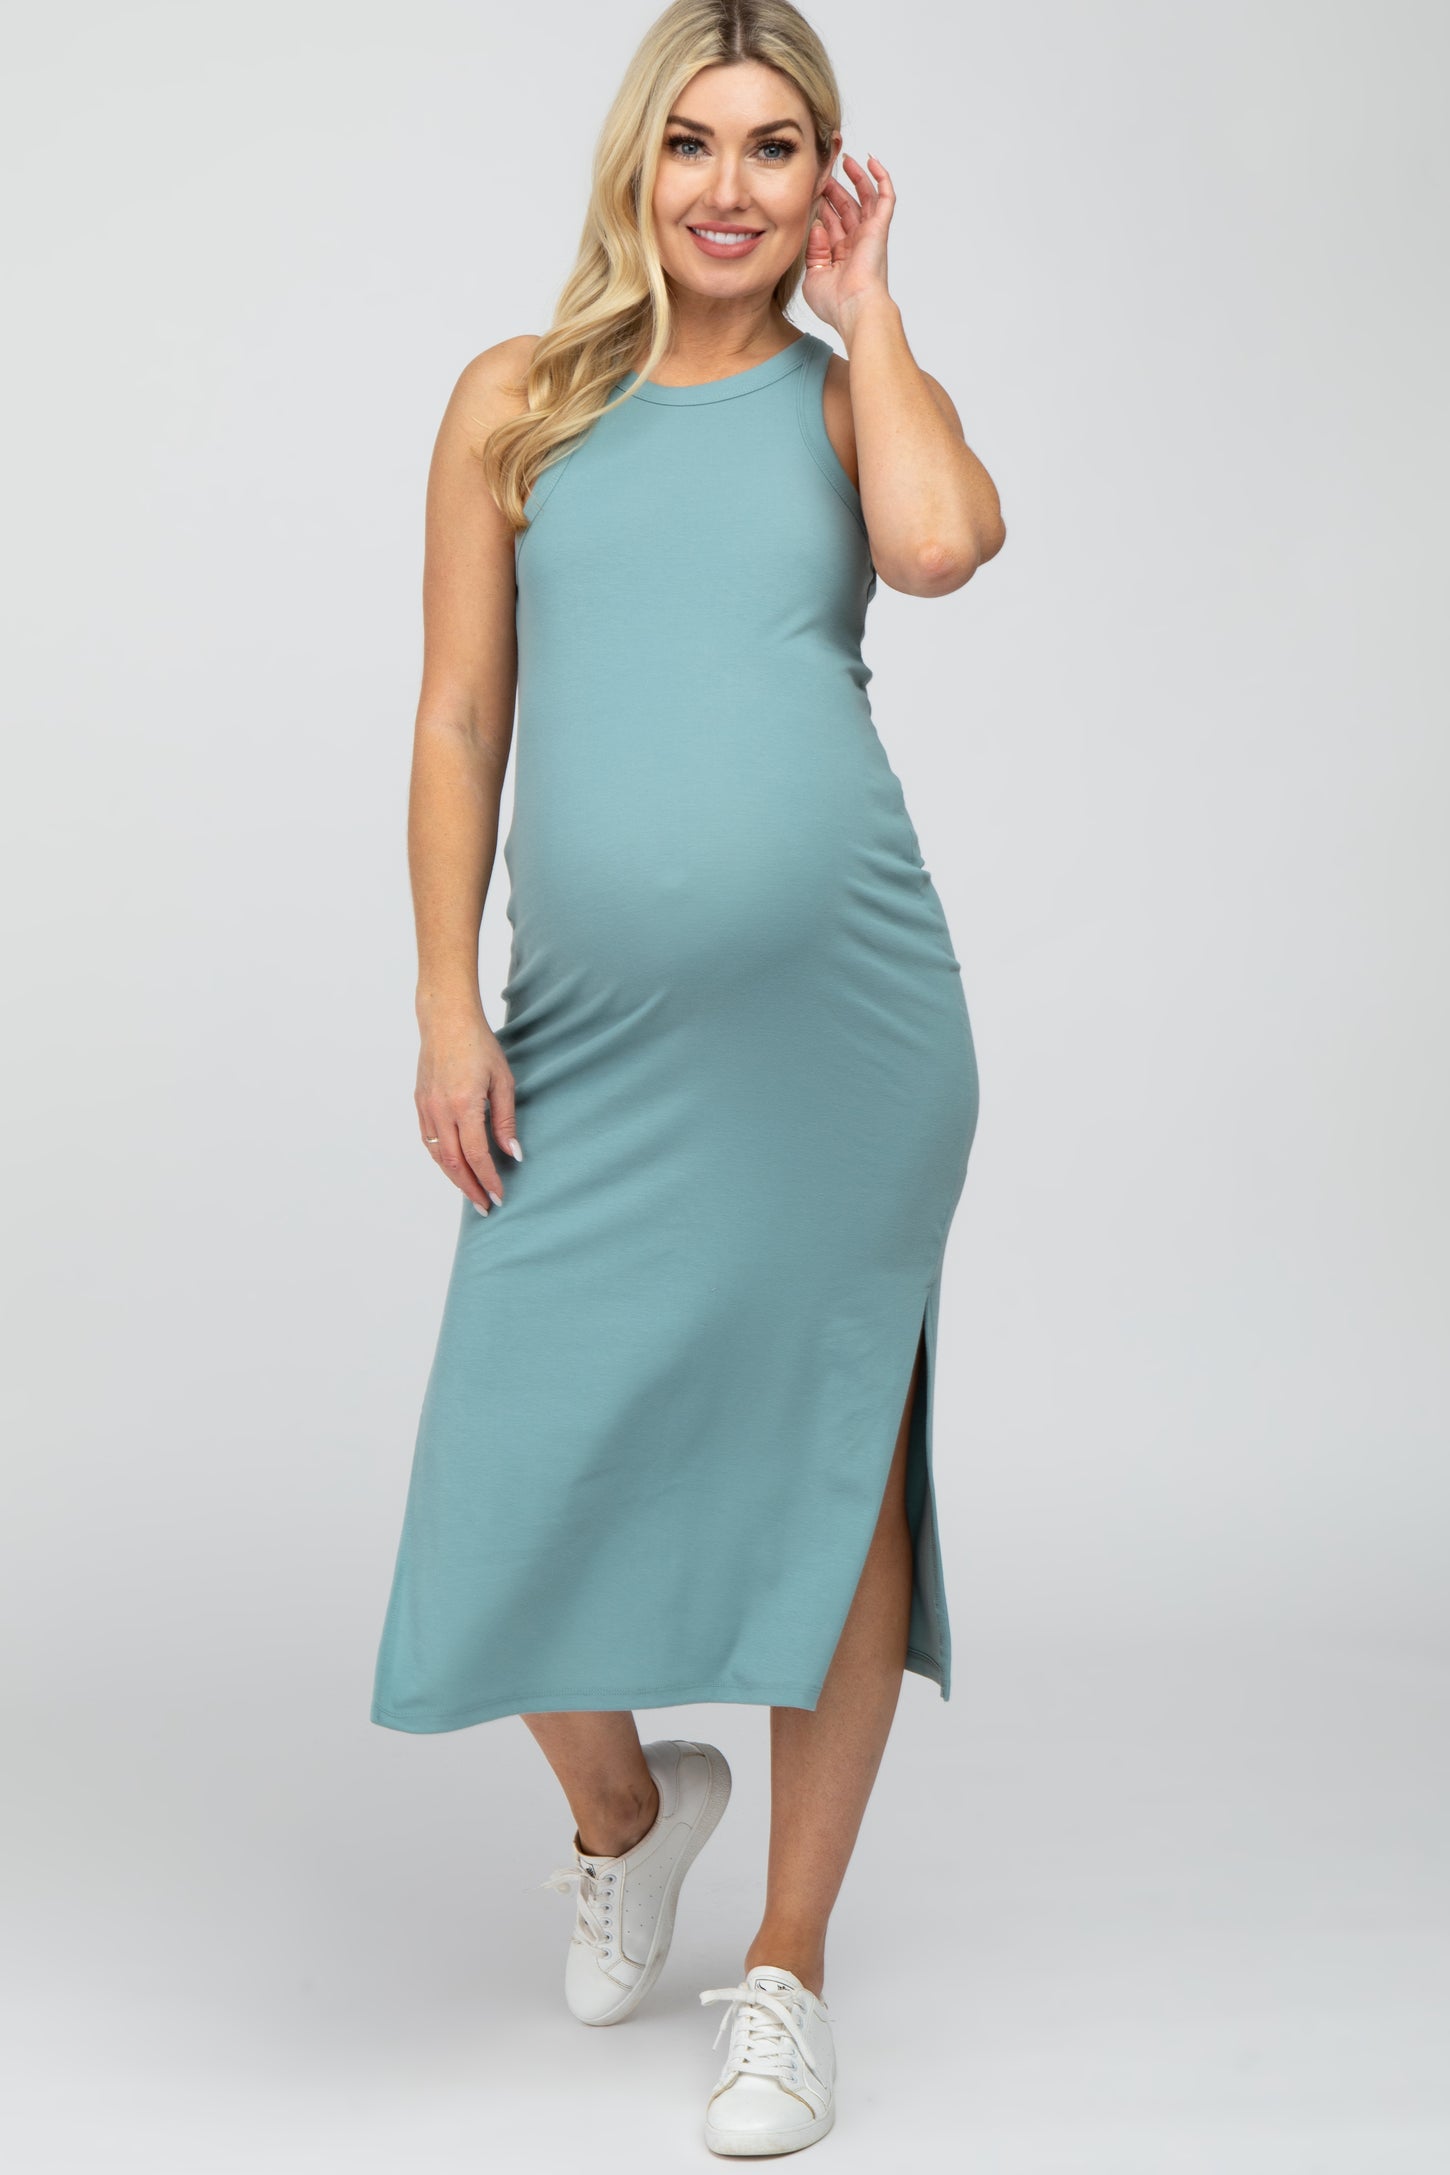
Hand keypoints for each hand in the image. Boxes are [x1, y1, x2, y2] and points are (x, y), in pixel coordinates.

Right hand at [415, 1010, 521, 1214]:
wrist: (445, 1020)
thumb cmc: (479, 1045)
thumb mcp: (503, 1081)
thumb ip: (506, 1121)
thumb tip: (512, 1153)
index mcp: (464, 1105)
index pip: (477, 1156)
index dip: (488, 1180)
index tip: (499, 1197)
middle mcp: (440, 1110)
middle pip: (454, 1163)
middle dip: (470, 1189)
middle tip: (484, 1207)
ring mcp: (426, 1108)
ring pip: (438, 1156)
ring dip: (455, 1178)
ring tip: (471, 1192)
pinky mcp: (419, 1103)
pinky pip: (429, 1141)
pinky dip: (442, 1159)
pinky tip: (454, 1166)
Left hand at [802, 152, 895, 335]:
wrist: (855, 309)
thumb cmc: (835, 303)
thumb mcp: (813, 277)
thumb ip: (813, 251)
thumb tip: (818, 224)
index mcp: (841, 256)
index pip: (832, 225)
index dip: (822, 207)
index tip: (810, 193)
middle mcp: (856, 244)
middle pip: (847, 208)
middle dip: (835, 189)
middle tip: (823, 173)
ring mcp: (869, 234)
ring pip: (865, 198)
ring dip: (856, 178)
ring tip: (845, 160)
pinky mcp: (879, 227)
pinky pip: (885, 198)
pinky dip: (881, 178)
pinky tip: (872, 161)